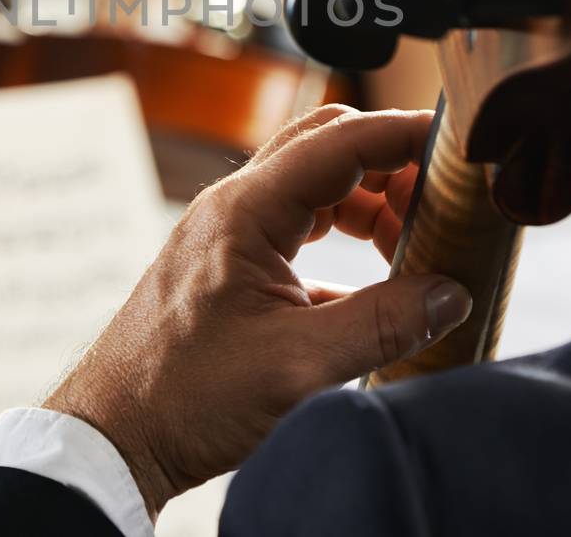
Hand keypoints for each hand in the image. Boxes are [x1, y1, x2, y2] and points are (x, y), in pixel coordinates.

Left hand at [43, 105, 471, 516]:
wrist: (113, 436)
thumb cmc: (184, 398)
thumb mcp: (299, 365)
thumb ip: (383, 324)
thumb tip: (451, 294)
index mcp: (245, 211)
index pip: (341, 141)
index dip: (405, 134)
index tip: (457, 143)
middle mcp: (233, 208)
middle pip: (328, 150)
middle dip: (391, 168)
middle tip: (440, 209)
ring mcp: (228, 235)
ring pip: (315, 188)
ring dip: (370, 207)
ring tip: (412, 253)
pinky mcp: (229, 267)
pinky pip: (298, 230)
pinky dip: (344, 244)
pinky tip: (373, 292)